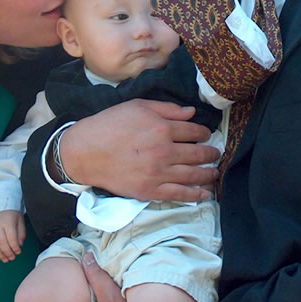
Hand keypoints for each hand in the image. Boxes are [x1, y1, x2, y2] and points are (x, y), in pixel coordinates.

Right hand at [0, 210, 25, 261]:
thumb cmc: (12, 212)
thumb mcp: (20, 220)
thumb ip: (21, 233)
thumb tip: (19, 245)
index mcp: (8, 222)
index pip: (11, 237)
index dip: (15, 247)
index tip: (18, 252)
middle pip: (1, 242)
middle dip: (7, 252)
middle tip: (12, 258)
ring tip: (5, 259)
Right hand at [61, 99, 218, 201]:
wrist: (84, 152)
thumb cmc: (108, 125)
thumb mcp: (137, 106)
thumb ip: (167, 108)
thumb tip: (191, 113)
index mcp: (162, 128)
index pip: (194, 132)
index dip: (204, 133)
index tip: (206, 135)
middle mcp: (164, 151)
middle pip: (198, 154)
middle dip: (211, 154)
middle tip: (216, 154)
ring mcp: (158, 173)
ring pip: (193, 175)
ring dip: (208, 174)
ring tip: (214, 172)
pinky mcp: (150, 190)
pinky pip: (179, 195)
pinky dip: (195, 195)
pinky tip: (205, 194)